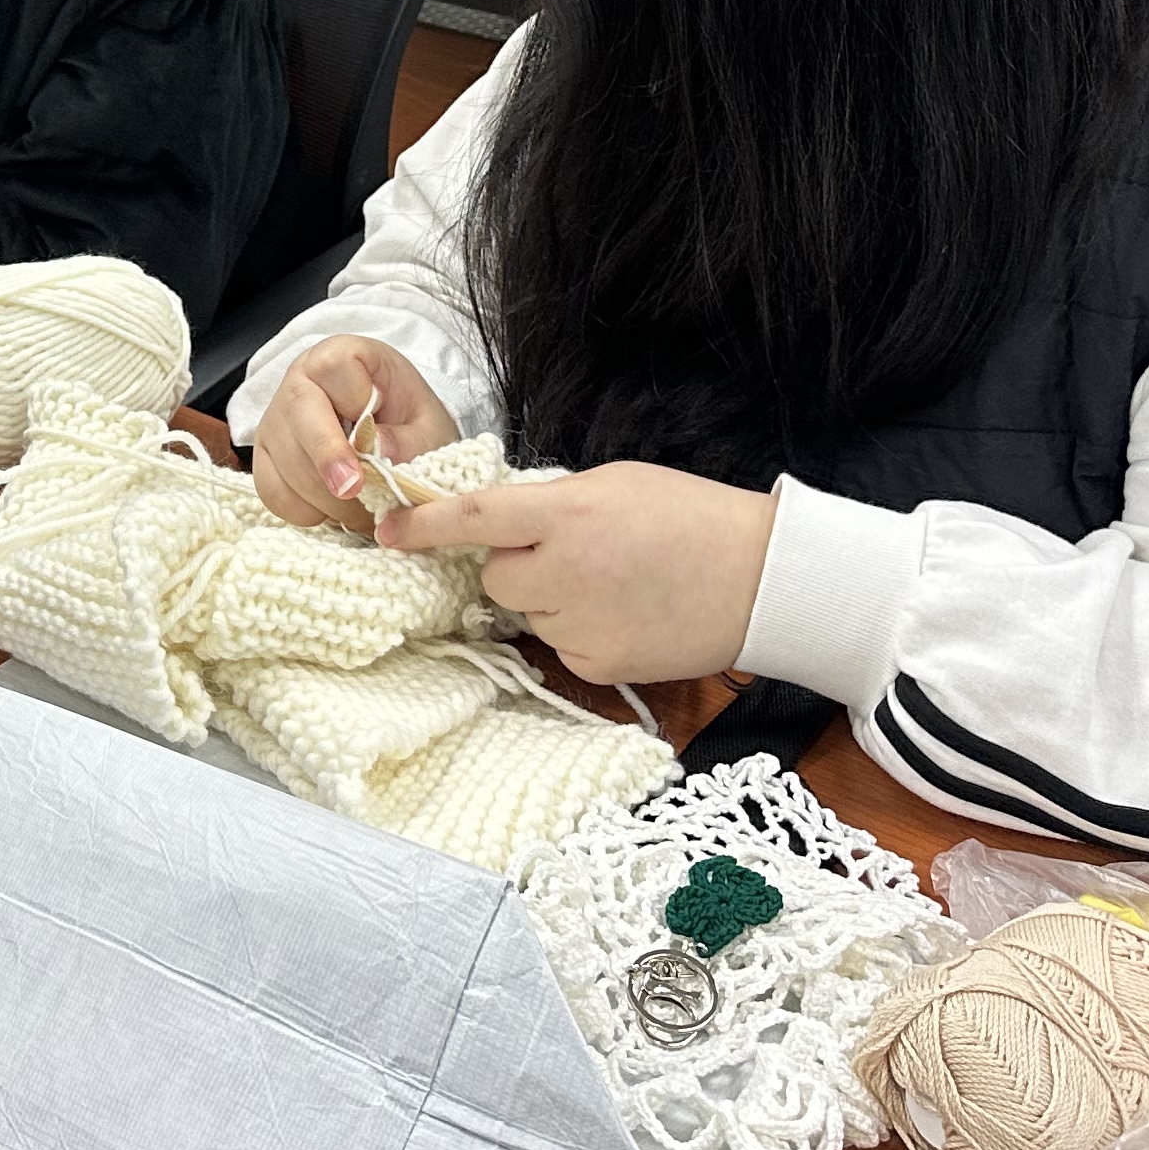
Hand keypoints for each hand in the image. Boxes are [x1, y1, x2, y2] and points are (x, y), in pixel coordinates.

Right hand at [250, 336, 454, 529]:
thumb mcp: (429, 427)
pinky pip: (272, 491)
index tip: (372, 441)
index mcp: (342, 357)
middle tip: (352, 491)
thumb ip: (411, 438)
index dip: (351, 404)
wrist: (395, 437)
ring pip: (286, 458)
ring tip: (365, 509)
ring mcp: (276, 420)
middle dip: (326, 457)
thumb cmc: (411, 423)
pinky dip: (304, 511)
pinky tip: (333, 510)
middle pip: (298, 412)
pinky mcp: (265, 458)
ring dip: (326, 496)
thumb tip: (379, 449)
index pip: (332, 368)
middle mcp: (300, 381)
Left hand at [374, 463, 777, 687]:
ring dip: (551, 599)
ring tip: (614, 582)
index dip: (424, 525)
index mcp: (566, 515)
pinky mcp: (599, 664)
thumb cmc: (692, 518)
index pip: (474, 519)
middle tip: (571, 553)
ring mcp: (580, 626)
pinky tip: (624, 613)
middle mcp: (564, 573)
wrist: (761, 579)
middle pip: (496, 578)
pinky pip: (561, 645)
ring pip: (530, 614)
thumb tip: (507, 524)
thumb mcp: (615, 484)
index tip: (387, 528)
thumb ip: (553, 504)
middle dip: (518, 566)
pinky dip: (579, 630)